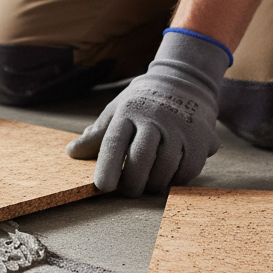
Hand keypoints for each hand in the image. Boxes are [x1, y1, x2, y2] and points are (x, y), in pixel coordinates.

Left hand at [66, 31, 229, 196]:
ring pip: (165, 168)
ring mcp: (179, 128)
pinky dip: (175, 180)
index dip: (107, 166)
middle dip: (132, 183)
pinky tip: (167, 176)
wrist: (185, 81)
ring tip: (147, 184)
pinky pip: (187, 171)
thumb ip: (97, 133)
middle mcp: (154, 118)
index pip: (114, 141)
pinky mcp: (201, 140)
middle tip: (128, 191)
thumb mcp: (117, 109)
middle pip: (141, 159)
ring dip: (153, 184)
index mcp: (128, 111)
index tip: (102, 186)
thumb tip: (72, 152)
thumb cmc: (143, 101)